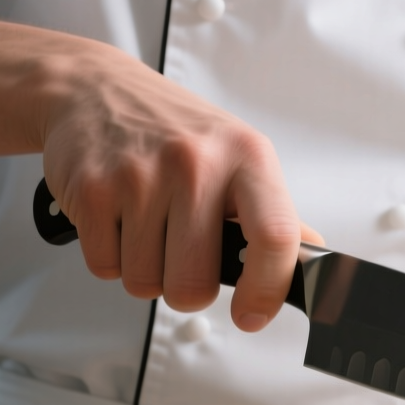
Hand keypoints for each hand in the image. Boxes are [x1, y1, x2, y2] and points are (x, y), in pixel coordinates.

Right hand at [40, 47, 321, 330]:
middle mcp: (196, 162)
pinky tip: (118, 218)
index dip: (267, 290)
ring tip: (147, 225)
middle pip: (195, 283)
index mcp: (247, 156)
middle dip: (186, 287)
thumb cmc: (174, 130)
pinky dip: (111, 256)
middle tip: (183, 253)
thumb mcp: (239, 157)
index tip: (252, 315)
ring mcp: (140, 176)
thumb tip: (313, 262)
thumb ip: (274, 214)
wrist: (95, 89)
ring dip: (146, 270)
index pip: (275, 238)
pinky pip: (105, 267)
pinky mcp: (91, 190)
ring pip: (146, 283)